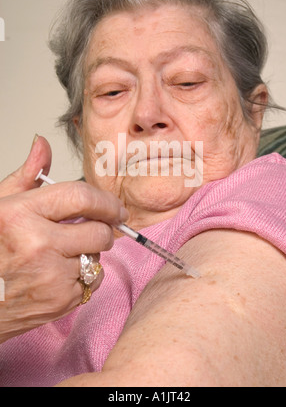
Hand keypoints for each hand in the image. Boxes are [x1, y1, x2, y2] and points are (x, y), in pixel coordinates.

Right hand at [0, 136, 126, 343]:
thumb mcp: (3, 206)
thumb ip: (28, 176)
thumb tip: (42, 144)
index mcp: (20, 214)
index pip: (81, 197)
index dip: (106, 201)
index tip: (115, 208)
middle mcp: (37, 244)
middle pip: (99, 230)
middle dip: (102, 229)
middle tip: (92, 230)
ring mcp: (50, 275)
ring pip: (98, 256)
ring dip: (89, 252)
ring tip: (63, 254)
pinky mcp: (61, 300)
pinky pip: (94, 280)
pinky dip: (85, 276)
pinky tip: (61, 274)